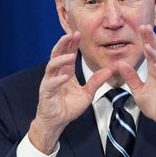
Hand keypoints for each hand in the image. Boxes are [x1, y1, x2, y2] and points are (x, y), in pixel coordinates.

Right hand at [29, 32, 111, 153]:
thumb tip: (109, 70)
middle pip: (57, 54)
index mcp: (66, 73)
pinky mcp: (46, 92)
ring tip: (71, 55)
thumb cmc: (69, 107)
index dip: (72, 44)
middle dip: (64, 44)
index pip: (68, 54)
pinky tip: (65, 76)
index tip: (79, 33)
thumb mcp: (87, 94)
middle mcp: (56, 74)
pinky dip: (58, 80)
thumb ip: (96, 81)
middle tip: (72, 35)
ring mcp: (49, 82)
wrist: (58, 122)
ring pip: (52, 66)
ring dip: (61, 59)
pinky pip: (50, 84)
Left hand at [118, 25, 155, 145]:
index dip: (145, 40)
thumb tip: (121, 64)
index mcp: (154, 70)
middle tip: (145, 27)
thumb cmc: (155, 105)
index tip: (139, 28)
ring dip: (155, 53)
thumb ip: (131, 77)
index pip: (149, 52)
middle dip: (151, 39)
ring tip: (148, 45)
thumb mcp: (138, 90)